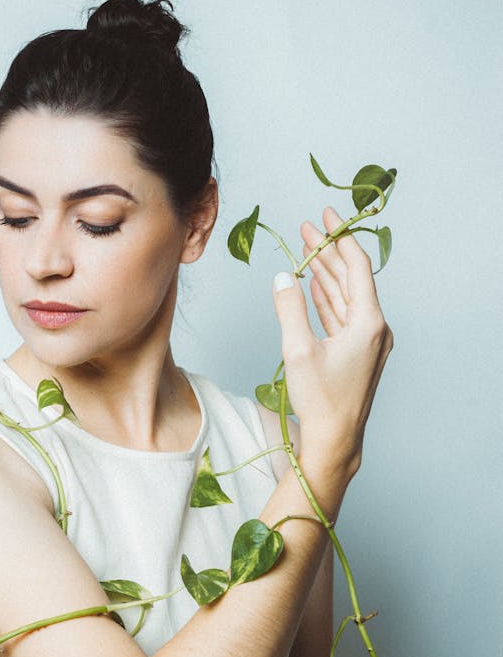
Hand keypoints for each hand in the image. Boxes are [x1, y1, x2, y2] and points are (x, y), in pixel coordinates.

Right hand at [272, 206, 392, 477]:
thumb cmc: (320, 400)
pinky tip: (316, 284)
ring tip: (309, 250)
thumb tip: (282, 277)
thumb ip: (289, 308)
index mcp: (369, 322)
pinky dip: (328, 298)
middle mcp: (375, 328)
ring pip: (345, 297)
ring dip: (326, 273)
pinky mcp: (357, 354)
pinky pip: (342, 315)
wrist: (335, 440)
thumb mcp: (297, 350)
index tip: (324, 217)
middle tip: (309, 228)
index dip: (339, 238)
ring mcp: (368, 342)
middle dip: (329, 252)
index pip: (356, 267)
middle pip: (351, 279)